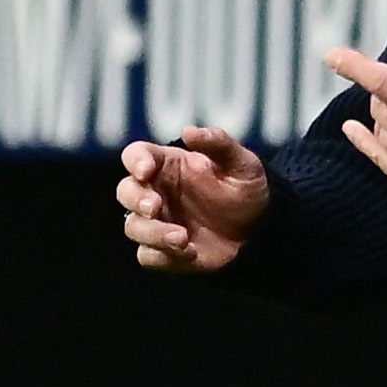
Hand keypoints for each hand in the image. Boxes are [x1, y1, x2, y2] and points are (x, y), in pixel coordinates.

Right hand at [117, 126, 268, 271]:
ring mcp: (158, 223)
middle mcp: (157, 192)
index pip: (136, 155)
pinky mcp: (163, 251)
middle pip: (126, 191)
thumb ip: (218, 144)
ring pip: (133, 226)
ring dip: (152, 232)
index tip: (146, 170)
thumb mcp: (242, 163)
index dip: (135, 161)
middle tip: (156, 206)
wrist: (260, 232)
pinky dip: (162, 255)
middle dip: (136, 199)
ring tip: (183, 238)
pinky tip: (189, 253)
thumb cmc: (246, 190)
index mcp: (168, 165)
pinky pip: (147, 255)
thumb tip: (189, 131)